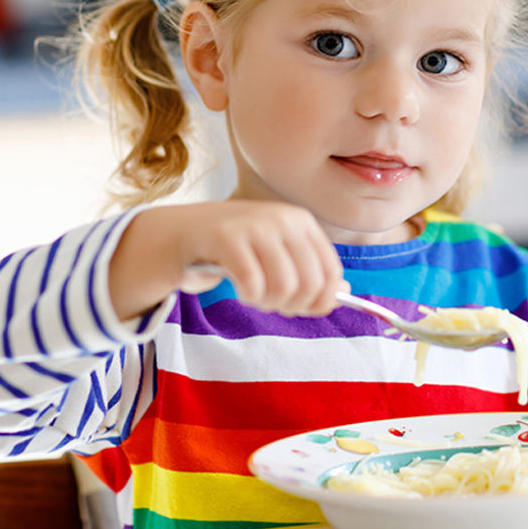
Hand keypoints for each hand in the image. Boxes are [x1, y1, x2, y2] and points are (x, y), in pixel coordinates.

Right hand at [111, 200, 345, 320]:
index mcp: (302, 221)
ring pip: (283, 287)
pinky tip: (241, 290)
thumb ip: (310, 272)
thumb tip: (343, 293)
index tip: (303, 309)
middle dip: (293, 306)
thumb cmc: (237, 248)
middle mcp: (283, 219)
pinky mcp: (227, 237)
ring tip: (256, 296)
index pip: (331, 272)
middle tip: (273, 304)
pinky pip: (252, 285)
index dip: (322, 300)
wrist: (184, 233)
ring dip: (269, 303)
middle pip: (310, 283)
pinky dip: (249, 296)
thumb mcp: (278, 254)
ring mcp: (255, 225)